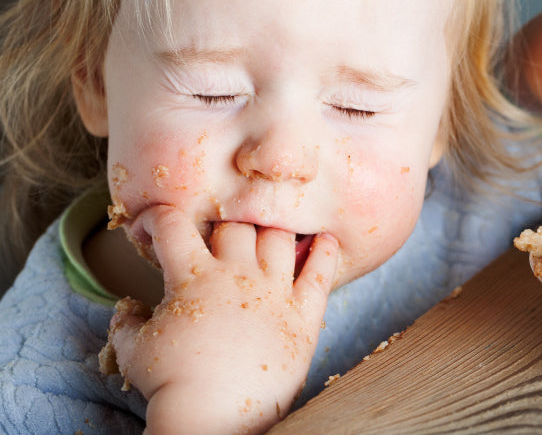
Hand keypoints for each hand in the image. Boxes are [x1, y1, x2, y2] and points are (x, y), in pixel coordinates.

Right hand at [104, 206, 338, 433]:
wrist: (215, 418)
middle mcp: (238, 274)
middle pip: (235, 225)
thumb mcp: (133, 353)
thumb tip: (124, 308)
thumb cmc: (171, 385)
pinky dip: (326, 252)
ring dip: (271, 232)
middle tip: (219, 243)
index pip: (173, 225)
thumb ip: (125, 324)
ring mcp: (275, 292)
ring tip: (266, 237)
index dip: (160, 218)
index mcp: (193, 277)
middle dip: (223, 227)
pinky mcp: (304, 314)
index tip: (157, 226)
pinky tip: (327, 239)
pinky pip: (321, 273)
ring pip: (279, 238)